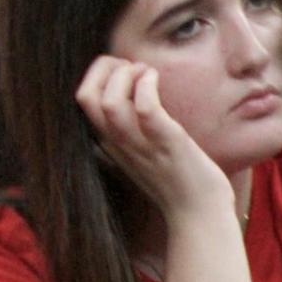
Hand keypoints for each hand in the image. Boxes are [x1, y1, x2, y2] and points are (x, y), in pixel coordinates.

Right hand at [76, 56, 233, 217]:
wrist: (199, 214)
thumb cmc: (177, 181)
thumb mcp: (143, 152)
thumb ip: (132, 131)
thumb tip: (135, 99)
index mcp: (112, 143)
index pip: (82, 100)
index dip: (98, 74)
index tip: (124, 71)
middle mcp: (120, 143)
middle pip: (85, 96)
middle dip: (105, 67)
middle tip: (132, 67)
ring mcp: (141, 144)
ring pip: (109, 102)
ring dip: (125, 75)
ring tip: (145, 73)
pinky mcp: (167, 143)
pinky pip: (146, 108)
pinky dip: (147, 85)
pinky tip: (157, 80)